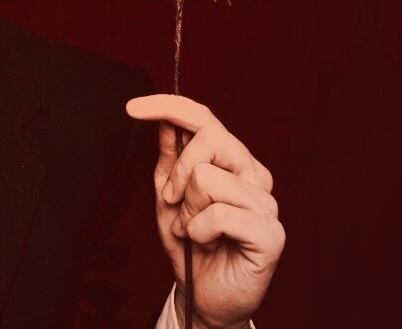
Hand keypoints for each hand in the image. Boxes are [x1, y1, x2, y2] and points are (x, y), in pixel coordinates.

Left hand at [126, 94, 283, 328]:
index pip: (205, 119)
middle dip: (178, 172)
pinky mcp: (270, 233)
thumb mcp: (169, 196)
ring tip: (194, 232)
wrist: (204, 295)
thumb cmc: (189, 244)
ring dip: (186, 211)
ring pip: (207, 179)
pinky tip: (208, 244)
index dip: (168, 106)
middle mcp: (255, 175)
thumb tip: (167, 120)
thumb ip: (171, 159)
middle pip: (210, 138)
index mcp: (233, 161)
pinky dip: (199, 231)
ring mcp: (266, 203)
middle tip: (174, 204)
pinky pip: (219, 214)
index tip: (131, 108)